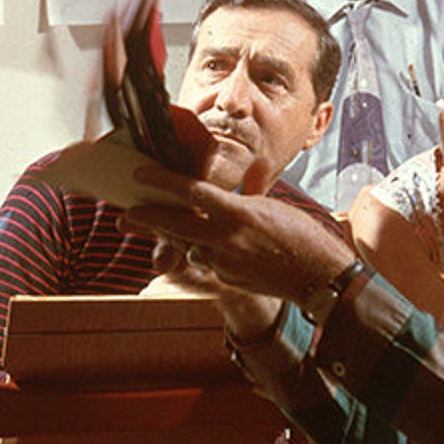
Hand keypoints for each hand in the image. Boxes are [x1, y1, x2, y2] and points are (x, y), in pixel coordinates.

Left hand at [121, 162, 354, 308]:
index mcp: (238, 212)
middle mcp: (226, 238)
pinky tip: (199, 247)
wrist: (317, 278)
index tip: (141, 174)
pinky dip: (200, 253)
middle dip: (148, 218)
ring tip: (153, 227)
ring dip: (170, 237)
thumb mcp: (275, 206)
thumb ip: (256, 187)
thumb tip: (256, 164)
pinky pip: (205, 262)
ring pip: (186, 245)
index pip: (191, 190)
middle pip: (175, 223)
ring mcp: (224, 262)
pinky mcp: (226, 279)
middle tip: (126, 214)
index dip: (162, 180)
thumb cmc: (302, 237)